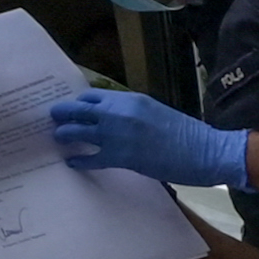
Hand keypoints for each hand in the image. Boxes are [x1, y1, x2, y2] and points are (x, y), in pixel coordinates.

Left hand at [49, 86, 252, 192]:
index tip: (72, 108)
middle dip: (63, 113)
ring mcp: (118, 135)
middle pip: (79, 109)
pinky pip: (90, 158)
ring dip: (65, 135)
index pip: (93, 95)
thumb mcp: (157, 113)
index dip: (79, 102)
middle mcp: (119, 113)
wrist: (204, 151)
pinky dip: (78, 161)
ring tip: (58, 139)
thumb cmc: (187, 134)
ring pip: (78, 131)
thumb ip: (134, 113)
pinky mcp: (121, 157)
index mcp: (131, 99)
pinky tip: (71, 163)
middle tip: (53, 118)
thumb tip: (116, 120)